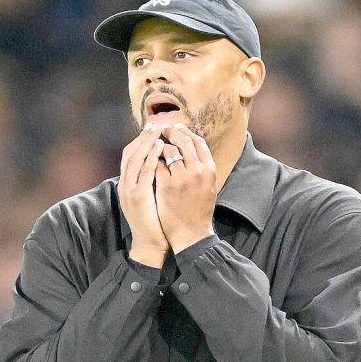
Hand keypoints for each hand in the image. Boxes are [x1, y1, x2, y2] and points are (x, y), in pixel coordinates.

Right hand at [118, 122, 170, 266]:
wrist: (149, 243)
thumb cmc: (153, 221)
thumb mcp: (148, 197)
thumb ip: (148, 181)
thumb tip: (157, 164)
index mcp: (126, 184)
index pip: (129, 155)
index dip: (139, 140)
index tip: (151, 129)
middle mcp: (124, 185)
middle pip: (130, 153)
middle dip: (142, 137)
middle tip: (154, 124)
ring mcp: (129, 190)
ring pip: (136, 159)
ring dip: (147, 142)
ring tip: (158, 130)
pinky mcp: (138, 197)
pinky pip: (145, 171)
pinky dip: (151, 157)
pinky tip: (160, 147)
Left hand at [154, 123, 216, 251]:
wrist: (191, 233)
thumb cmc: (199, 211)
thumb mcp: (208, 187)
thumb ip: (202, 169)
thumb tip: (193, 151)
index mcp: (210, 170)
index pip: (199, 142)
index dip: (186, 132)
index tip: (177, 128)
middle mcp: (198, 171)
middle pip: (184, 142)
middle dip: (172, 133)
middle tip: (162, 128)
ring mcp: (182, 178)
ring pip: (169, 151)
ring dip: (161, 144)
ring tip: (155, 142)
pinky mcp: (166, 186)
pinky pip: (158, 165)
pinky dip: (154, 160)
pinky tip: (150, 159)